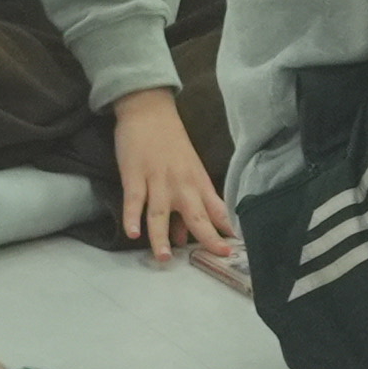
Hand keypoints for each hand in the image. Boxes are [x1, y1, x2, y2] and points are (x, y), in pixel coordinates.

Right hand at [107, 87, 244, 283]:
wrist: (149, 109)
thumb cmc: (170, 141)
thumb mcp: (186, 171)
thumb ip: (186, 206)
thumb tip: (183, 238)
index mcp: (198, 182)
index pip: (217, 209)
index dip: (227, 228)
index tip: (236, 248)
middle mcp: (182, 184)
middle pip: (196, 215)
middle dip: (208, 237)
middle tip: (218, 256)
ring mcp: (158, 180)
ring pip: (161, 213)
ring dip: (162, 236)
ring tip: (164, 259)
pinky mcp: (134, 175)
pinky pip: (134, 199)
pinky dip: (132, 216)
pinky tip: (132, 233)